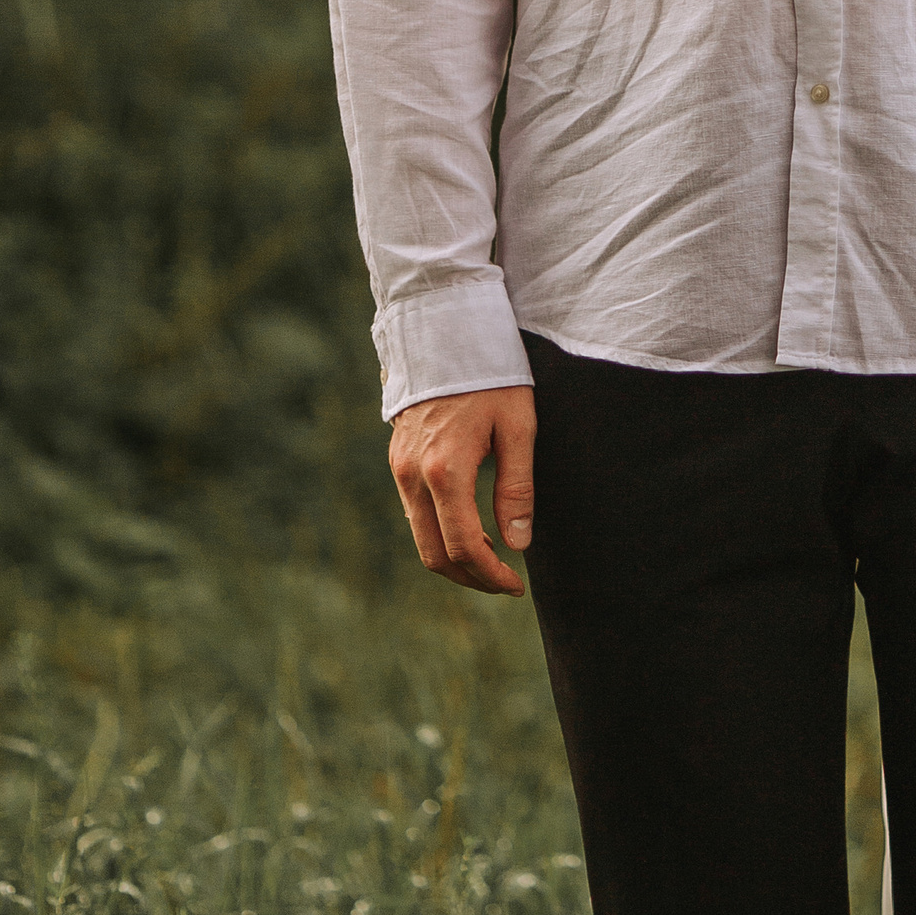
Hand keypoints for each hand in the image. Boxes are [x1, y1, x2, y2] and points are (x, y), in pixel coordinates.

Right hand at [388, 384, 535, 594]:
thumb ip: (517, 488)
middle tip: (505, 582)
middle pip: (434, 554)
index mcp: (445, 470)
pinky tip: (470, 526)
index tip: (516, 586)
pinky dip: (439, 531)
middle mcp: (412, 475)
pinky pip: (414, 512)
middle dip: (470, 577)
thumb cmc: (492, 374)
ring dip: (453, 558)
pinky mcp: (397, 458)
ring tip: (493, 558)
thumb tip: (518, 544)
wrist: (446, 329)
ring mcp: (399, 467)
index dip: (491, 576)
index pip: (463, 547)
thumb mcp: (519, 426)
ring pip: (420, 536)